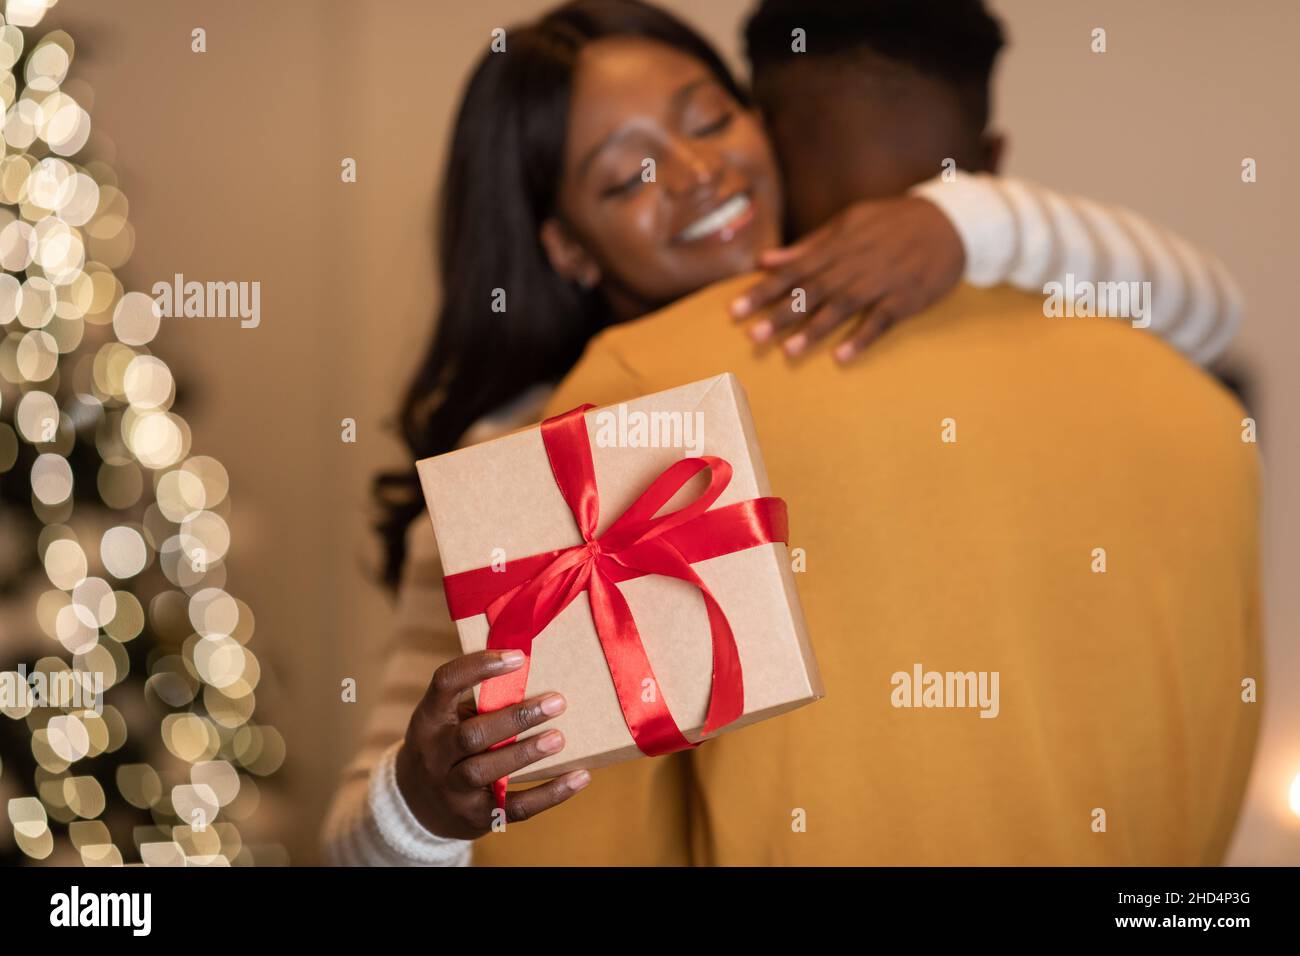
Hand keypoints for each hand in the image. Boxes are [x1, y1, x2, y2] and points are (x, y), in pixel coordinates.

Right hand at [394, 649, 589, 838]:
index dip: (479, 666)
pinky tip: (579, 777)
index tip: (519, 657)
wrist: (418, 806)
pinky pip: (516, 807)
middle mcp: (434, 755)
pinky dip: (550, 793)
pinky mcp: (476, 817)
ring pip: (486, 771)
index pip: (446, 682)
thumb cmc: (447, 746)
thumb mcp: (447, 720)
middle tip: (557, 703)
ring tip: (560, 738)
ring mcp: (452, 790)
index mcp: (429, 719)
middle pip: (473, 735)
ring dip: (526, 753)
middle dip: (516, 718)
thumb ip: (480, 701)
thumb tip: (539, 671)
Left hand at [729, 196, 964, 362]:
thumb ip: (807, 246)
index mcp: (837, 246)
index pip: (793, 270)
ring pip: (842, 307)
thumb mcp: (849, 223)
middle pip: (812, 291)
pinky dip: (861, 338)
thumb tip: (765, 261)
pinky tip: (841, 357)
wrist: (950, 221)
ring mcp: (881, 282)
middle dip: (781, 313)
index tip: (735, 310)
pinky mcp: (906, 299)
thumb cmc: (892, 223)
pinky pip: (881, 321)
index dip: (763, 290)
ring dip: (814, 330)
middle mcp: (855, 264)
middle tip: (752, 336)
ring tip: (788, 351)